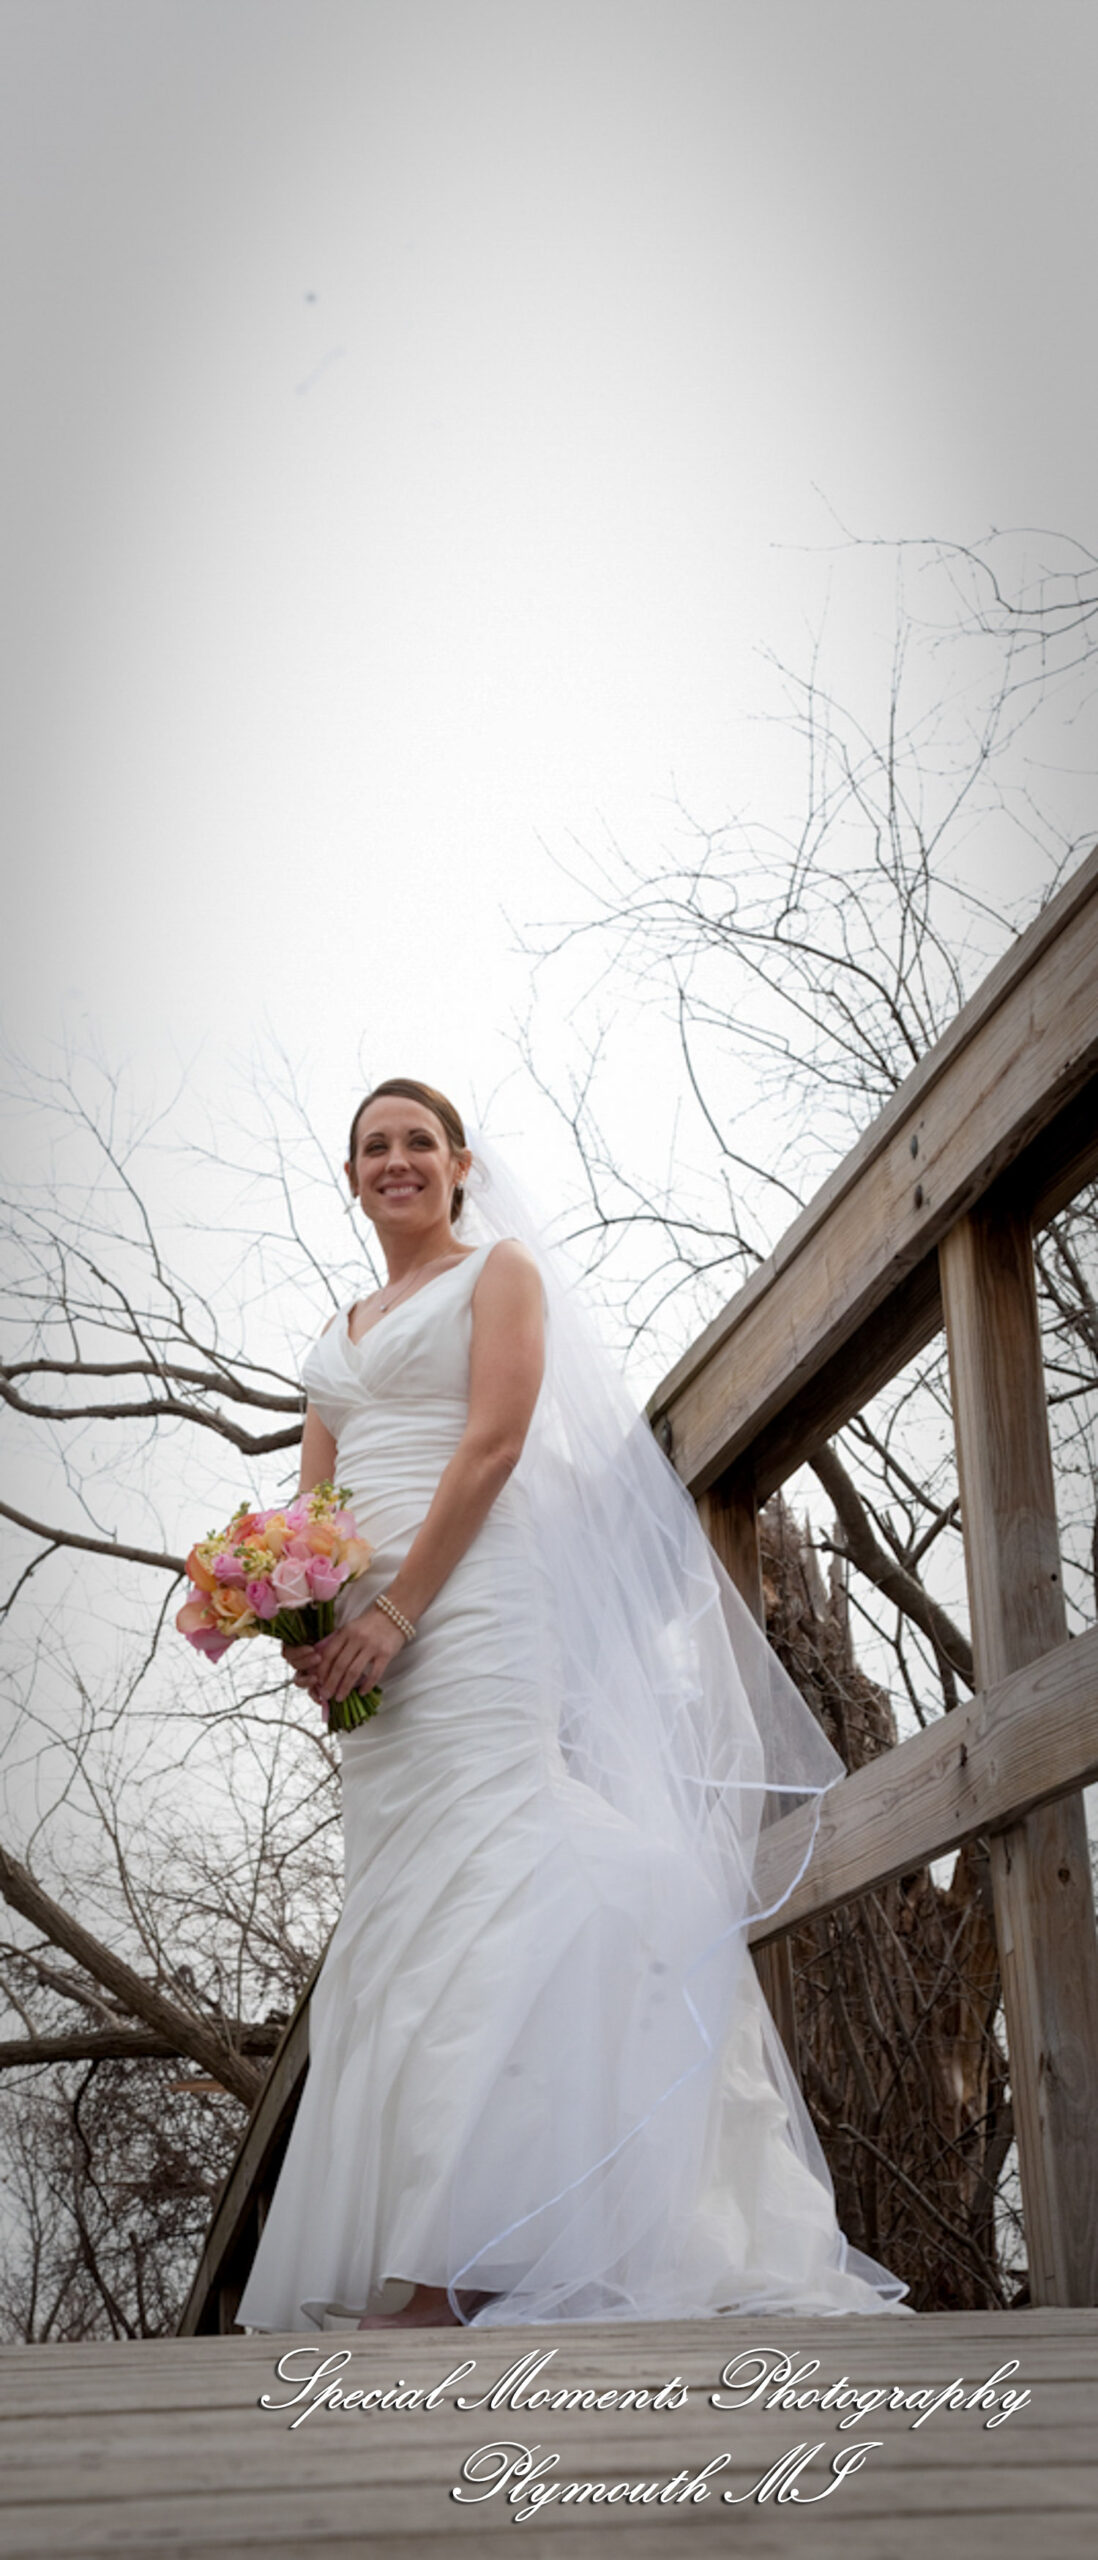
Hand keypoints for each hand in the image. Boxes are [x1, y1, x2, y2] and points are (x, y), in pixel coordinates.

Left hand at [282, 1606, 408, 1709]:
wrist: (396, 1613)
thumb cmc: (371, 1624)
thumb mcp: (351, 1628)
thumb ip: (340, 1643)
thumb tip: (326, 1665)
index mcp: (346, 1632)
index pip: (330, 1653)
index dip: (322, 1670)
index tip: (318, 1682)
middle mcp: (357, 1638)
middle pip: (340, 1665)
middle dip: (331, 1683)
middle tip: (326, 1695)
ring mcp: (372, 1646)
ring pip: (354, 1671)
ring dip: (345, 1687)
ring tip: (340, 1697)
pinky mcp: (386, 1653)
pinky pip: (374, 1673)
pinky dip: (367, 1685)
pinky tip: (362, 1692)